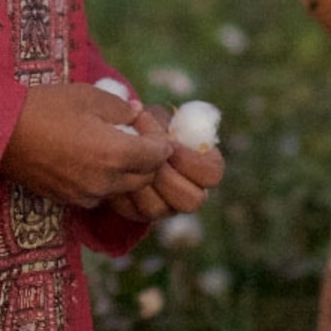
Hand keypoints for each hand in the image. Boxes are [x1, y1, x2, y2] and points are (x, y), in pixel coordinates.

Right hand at [0, 82, 173, 210]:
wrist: (0, 133)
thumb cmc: (44, 107)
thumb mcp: (88, 96)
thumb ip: (120, 107)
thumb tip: (136, 113)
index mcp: (115, 153)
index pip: (157, 155)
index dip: (159, 139)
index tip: (145, 123)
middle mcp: (105, 181)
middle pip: (145, 177)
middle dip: (147, 157)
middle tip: (133, 133)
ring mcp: (86, 195)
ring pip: (123, 188)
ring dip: (127, 170)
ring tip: (112, 144)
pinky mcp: (69, 200)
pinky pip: (100, 194)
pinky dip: (105, 179)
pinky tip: (90, 159)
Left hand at [113, 103, 225, 221]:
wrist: (121, 140)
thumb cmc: (147, 125)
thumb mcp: (159, 117)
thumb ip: (164, 123)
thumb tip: (157, 127)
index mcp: (204, 167)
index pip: (212, 173)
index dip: (192, 161)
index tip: (170, 144)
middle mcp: (190, 191)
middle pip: (192, 200)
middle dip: (166, 176)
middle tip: (146, 156)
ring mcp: (167, 207)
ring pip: (159, 209)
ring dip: (141, 182)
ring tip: (128, 160)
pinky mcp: (140, 213)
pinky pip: (133, 211)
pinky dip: (123, 190)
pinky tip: (117, 172)